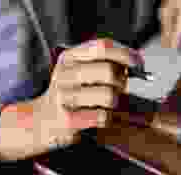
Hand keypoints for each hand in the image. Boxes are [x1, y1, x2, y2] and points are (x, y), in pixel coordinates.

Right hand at [30, 39, 142, 153]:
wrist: (42, 121)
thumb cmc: (72, 94)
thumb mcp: (81, 71)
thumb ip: (105, 63)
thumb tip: (137, 61)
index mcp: (69, 57)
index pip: (102, 47)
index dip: (125, 54)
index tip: (138, 63)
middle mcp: (64, 74)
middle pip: (108, 71)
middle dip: (122, 82)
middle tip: (120, 90)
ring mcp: (64, 97)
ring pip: (109, 96)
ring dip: (115, 103)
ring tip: (107, 105)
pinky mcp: (68, 119)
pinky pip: (103, 117)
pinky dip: (108, 118)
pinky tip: (99, 117)